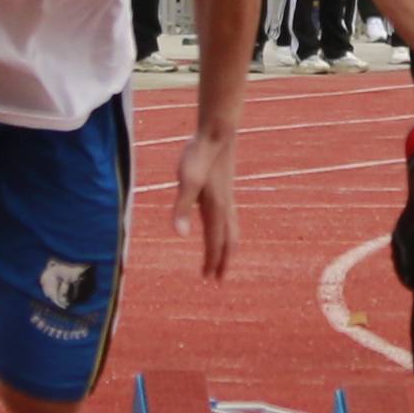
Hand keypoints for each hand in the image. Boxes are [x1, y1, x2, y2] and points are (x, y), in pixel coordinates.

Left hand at [180, 131, 236, 279]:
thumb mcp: (185, 181)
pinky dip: (229, 232)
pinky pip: (231, 218)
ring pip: (232, 230)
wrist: (217, 133)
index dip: (211, 261)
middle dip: (223, 261)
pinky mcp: (226, 189)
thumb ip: (182, 208)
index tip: (208, 278)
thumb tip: (180, 234)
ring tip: (223, 258)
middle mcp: (225, 207)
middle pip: (228, 241)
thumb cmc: (199, 155)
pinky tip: (221, 227)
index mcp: (216, 209)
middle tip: (217, 279)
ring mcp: (228, 198)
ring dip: (228, 247)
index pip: (215, 242)